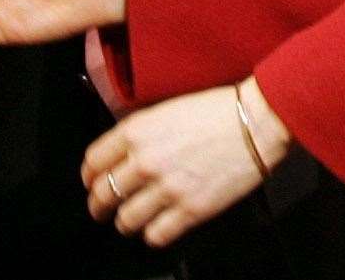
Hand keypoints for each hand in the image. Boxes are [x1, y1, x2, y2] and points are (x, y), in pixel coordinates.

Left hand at [82, 80, 290, 246]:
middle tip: (100, 208)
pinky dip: (151, 235)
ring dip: (123, 223)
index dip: (89, 176)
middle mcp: (145, 161)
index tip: (91, 181)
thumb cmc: (216, 110)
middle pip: (104, 194)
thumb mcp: (166, 109)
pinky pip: (156, 235)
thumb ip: (139, 132)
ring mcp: (167, 188)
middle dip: (98, 204)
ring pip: (125, 220)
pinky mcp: (190, 210)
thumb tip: (122, 152)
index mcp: (136, 131)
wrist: (255, 122)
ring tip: (127, 221)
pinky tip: (155, 228)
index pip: (93, 162)